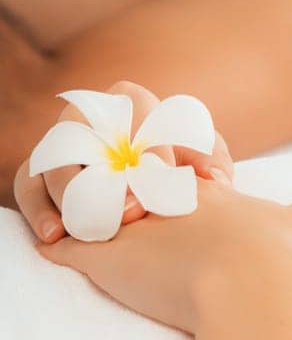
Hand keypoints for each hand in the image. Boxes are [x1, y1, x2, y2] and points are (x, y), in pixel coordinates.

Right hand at [12, 80, 233, 243]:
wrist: (159, 185)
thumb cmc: (180, 163)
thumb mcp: (201, 158)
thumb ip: (211, 161)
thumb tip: (214, 181)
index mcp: (132, 102)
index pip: (137, 107)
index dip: (150, 142)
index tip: (166, 175)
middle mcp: (90, 119)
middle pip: (84, 134)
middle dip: (104, 176)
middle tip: (129, 213)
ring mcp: (61, 146)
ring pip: (50, 163)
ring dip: (66, 197)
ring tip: (81, 229)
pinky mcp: (40, 176)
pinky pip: (29, 189)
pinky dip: (39, 212)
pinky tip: (55, 236)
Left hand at [34, 170, 291, 334]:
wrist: (256, 290)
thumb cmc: (288, 258)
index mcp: (205, 186)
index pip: (167, 160)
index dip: (163, 173)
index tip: (171, 191)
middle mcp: (162, 195)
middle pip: (120, 171)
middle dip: (112, 182)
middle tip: (122, 208)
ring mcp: (131, 224)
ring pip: (80, 198)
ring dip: (78, 210)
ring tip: (82, 227)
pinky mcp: (104, 259)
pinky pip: (59, 243)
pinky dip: (53, 244)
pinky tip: (55, 249)